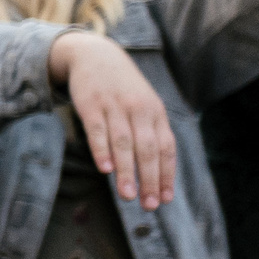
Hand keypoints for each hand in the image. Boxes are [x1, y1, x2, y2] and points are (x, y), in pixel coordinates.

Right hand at [49, 30, 174, 208]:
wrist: (95, 54)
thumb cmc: (122, 88)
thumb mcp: (143, 105)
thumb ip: (150, 133)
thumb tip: (157, 171)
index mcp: (155, 113)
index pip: (166, 148)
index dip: (166, 174)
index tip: (165, 199)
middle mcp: (139, 110)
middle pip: (147, 149)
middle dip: (149, 179)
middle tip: (148, 205)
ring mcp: (115, 106)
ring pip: (124, 143)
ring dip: (126, 171)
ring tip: (128, 195)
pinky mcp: (91, 104)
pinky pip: (98, 130)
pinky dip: (102, 150)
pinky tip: (105, 169)